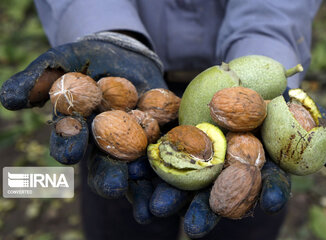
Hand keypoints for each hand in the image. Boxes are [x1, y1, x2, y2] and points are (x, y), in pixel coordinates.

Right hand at [0, 32, 165, 198]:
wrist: (126, 59)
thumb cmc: (89, 59)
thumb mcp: (62, 60)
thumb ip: (38, 78)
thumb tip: (7, 98)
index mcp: (79, 130)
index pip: (69, 142)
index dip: (68, 145)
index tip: (70, 150)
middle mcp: (105, 145)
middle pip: (105, 166)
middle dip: (109, 177)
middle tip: (114, 186)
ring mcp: (135, 146)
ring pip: (138, 172)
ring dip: (146, 190)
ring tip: (154, 207)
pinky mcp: (162, 139)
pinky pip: (169, 157)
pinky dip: (175, 173)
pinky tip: (183, 187)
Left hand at [145, 88, 325, 238]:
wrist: (241, 75)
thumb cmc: (275, 94)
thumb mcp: (303, 107)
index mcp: (258, 166)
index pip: (264, 184)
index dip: (266, 193)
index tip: (267, 204)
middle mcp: (227, 169)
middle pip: (216, 193)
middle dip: (206, 211)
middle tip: (195, 229)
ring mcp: (199, 157)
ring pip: (182, 181)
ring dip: (169, 198)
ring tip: (155, 212)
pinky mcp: (175, 142)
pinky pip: (158, 157)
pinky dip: (145, 171)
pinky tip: (133, 186)